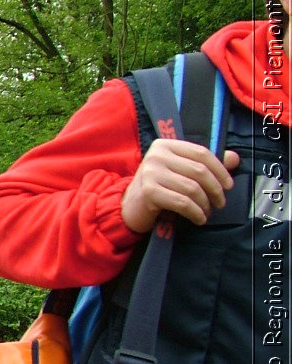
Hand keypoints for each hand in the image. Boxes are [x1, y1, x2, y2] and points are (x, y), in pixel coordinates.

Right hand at [121, 140, 238, 232]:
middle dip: (215, 190)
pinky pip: (182, 203)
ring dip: (205, 204)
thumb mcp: (180, 172)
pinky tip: (199, 219)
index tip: (228, 185)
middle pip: (199, 171)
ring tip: (206, 212)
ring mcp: (151, 172)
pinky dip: (195, 213)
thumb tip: (234, 158)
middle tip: (220, 203)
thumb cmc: (158, 188)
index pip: (201, 152)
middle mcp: (157, 155)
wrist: (129, 207)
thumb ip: (205, 164)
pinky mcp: (149, 191)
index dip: (220, 169)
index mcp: (165, 145)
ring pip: (192, 188)